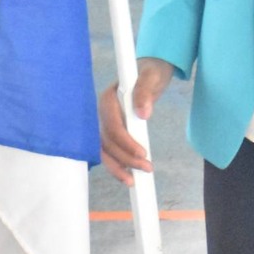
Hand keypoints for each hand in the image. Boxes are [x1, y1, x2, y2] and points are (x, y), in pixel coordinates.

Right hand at [99, 58, 172, 186]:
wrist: (150, 74)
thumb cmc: (151, 73)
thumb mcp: (152, 77)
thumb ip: (145, 92)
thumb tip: (143, 114)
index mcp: (108, 99)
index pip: (113, 125)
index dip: (125, 141)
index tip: (142, 153)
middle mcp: (101, 113)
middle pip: (108, 141)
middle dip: (126, 158)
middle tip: (147, 167)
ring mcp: (104, 123)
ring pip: (105, 151)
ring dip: (119, 166)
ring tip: (136, 180)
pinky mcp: (110, 132)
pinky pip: (109, 152)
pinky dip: (116, 165)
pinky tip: (128, 177)